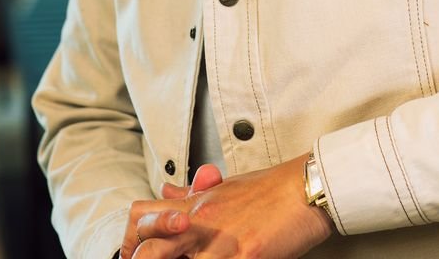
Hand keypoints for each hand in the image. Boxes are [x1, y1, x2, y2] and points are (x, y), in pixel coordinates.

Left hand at [121, 154, 333, 258]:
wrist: (306, 187)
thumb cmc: (270, 188)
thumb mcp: (225, 187)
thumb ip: (193, 195)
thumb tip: (165, 191)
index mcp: (196, 206)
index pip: (142, 218)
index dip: (131, 242)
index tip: (133, 256)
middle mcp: (203, 222)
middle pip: (153, 251)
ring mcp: (224, 243)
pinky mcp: (248, 256)